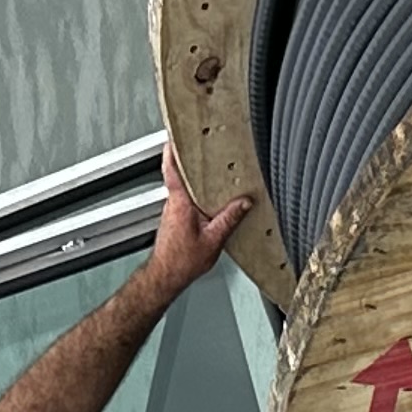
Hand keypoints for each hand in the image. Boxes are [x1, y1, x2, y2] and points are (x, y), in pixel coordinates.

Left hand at [142, 146, 253, 305]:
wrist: (166, 277)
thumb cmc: (182, 262)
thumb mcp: (214, 240)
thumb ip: (229, 219)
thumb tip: (244, 203)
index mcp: (180, 204)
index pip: (172, 169)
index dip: (173, 150)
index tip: (176, 134)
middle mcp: (173, 204)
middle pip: (180, 174)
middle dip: (190, 158)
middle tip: (199, 144)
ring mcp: (172, 211)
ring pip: (184, 187)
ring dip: (194, 177)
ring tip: (211, 168)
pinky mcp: (175, 219)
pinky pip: (187, 199)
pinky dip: (197, 193)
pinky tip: (209, 197)